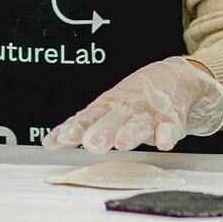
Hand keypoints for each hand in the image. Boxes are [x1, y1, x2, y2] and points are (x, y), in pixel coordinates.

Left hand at [44, 56, 222, 151]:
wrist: (174, 78)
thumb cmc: (133, 98)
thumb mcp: (106, 107)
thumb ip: (80, 126)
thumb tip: (49, 143)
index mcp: (108, 105)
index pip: (88, 116)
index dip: (76, 128)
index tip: (62, 139)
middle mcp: (127, 108)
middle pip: (112, 120)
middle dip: (102, 132)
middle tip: (92, 143)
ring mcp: (149, 113)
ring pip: (139, 124)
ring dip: (131, 133)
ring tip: (123, 143)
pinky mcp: (171, 120)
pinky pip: (169, 128)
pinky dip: (166, 135)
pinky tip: (162, 143)